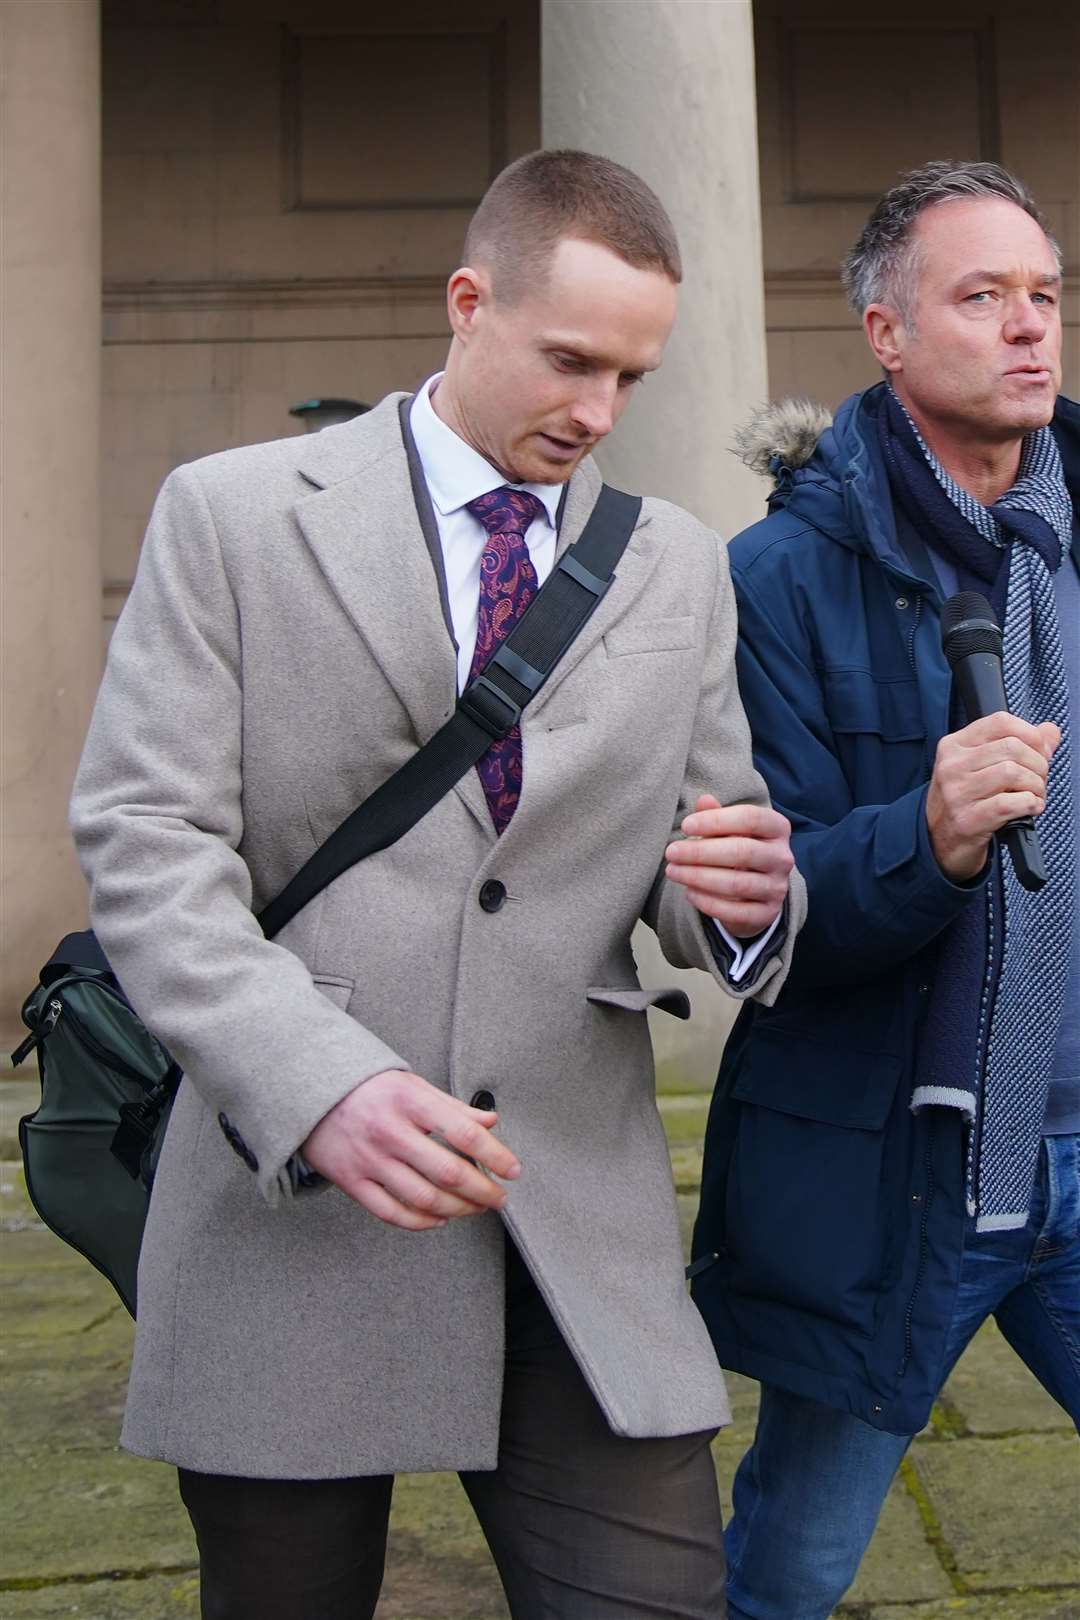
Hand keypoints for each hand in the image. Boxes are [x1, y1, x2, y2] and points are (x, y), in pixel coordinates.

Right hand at [301, 1069, 520, 1230]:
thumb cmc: (371, 1089)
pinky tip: (441, 1217)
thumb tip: (491, 1123)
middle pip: (448, 1173)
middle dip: (483, 1191)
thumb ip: (453, 1107)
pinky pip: (392, 1213)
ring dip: (459, 1209)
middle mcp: (390, 1132)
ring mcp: (370, 1160)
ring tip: (475, 1208)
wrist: (312, 1092)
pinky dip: (422, 1222)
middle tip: (499, 1198)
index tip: (513, 1170)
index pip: (464, 1134)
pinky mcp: (352, 1182)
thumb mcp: (414, 1086)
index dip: (495, 1155)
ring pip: (424, 1199)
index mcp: (410, 1102)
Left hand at [664, 795, 793, 937]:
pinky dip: (708, 902)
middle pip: (743, 852)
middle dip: (701, 852)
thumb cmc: (737, 849)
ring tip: (673, 871)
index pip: (751, 818)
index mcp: (777, 828)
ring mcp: (777, 888)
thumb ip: (716, 815)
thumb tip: (704, 800)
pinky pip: (735, 911)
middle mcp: (783, 857)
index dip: (716, 820)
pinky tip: (689, 893)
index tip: (686, 825)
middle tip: (672, 852)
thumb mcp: (729, 829)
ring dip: (698, 877)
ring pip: (736, 884)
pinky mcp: (767, 914)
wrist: (754, 892)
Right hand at [926, 712, 1058, 881]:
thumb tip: (1050, 731)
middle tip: (1038, 779)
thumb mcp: (983, 765)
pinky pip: (1010, 803)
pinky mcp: (967, 819)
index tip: (1040, 751)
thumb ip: (1020, 743)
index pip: (1000, 722)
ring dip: (1036, 786)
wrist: (940, 840)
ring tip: (1034, 795)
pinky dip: (1030, 804)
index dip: (1031, 734)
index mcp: (955, 745)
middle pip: (1012, 747)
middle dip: (1038, 764)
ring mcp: (957, 793)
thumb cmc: (966, 799)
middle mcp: (952, 765)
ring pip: (1013, 772)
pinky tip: (1030, 808)